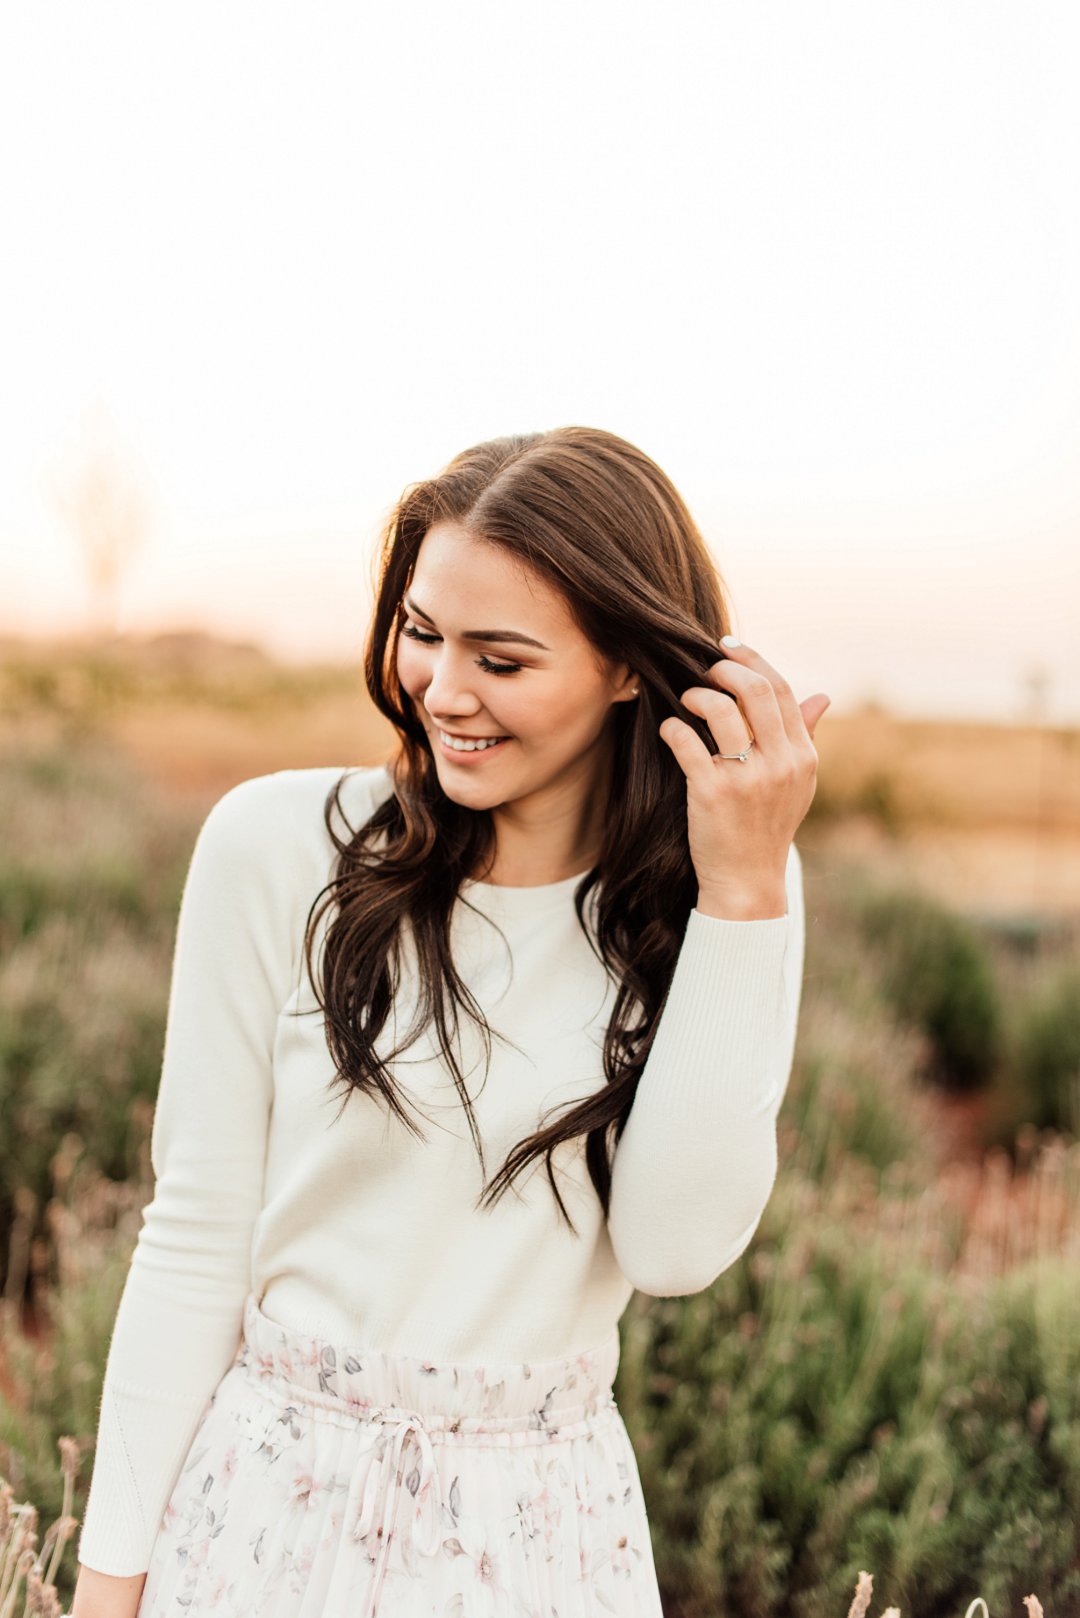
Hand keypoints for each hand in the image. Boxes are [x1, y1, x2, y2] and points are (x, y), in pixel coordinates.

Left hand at [658, 636, 829, 917]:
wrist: (748, 881)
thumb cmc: (767, 827)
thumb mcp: (797, 784)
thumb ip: (804, 736)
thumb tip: (821, 696)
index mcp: (803, 756)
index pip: (782, 690)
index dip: (753, 660)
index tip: (728, 646)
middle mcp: (781, 764)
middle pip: (754, 691)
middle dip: (724, 669)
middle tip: (703, 669)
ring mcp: (747, 779)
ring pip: (719, 710)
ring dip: (696, 695)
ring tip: (686, 700)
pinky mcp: (712, 793)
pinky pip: (686, 741)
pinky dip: (673, 727)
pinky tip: (669, 728)